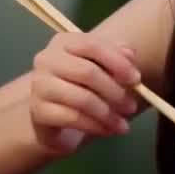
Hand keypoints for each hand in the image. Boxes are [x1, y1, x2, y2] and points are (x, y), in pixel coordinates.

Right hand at [29, 33, 141, 153]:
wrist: (52, 115)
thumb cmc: (80, 85)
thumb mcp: (100, 67)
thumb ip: (116, 57)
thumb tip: (131, 55)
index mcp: (64, 42)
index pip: (92, 45)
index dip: (117, 62)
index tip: (136, 79)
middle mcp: (47, 59)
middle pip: (88, 72)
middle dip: (115, 91)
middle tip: (132, 107)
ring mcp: (40, 86)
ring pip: (82, 99)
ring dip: (108, 114)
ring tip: (123, 124)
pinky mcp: (38, 111)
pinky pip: (73, 118)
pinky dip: (96, 126)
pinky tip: (108, 131)